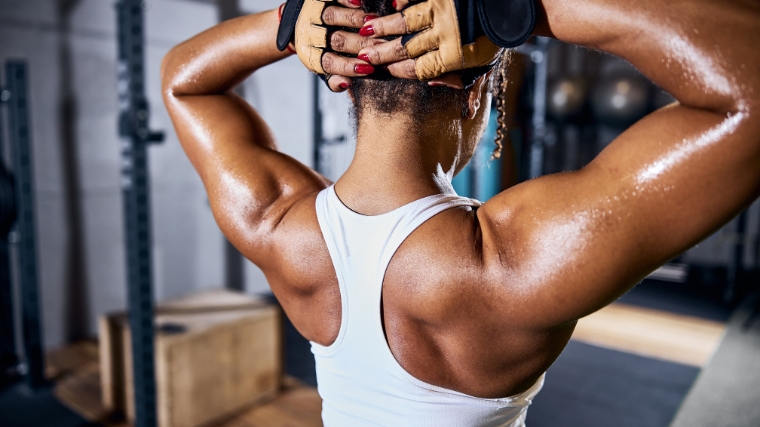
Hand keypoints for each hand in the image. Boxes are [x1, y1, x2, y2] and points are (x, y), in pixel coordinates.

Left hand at [278, 0, 385, 91]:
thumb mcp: (322, 68)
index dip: (349, 67)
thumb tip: (347, 84)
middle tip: (381, 46)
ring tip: (374, 23)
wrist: (294, 22)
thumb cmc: (318, 49)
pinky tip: (360, 3)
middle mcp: (309, 35)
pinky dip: (346, 0)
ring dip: (355, 20)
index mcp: (311, 56)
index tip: (369, 69)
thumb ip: (334, 80)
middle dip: (361, 44)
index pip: (330, 64)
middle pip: (336, 40)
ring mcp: (311, 14)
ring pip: (332, 16)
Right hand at [356, 0, 533, 80]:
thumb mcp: (485, 64)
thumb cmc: (496, 37)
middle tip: (363, 56)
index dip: (397, 71)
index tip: (382, 73)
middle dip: (382, 52)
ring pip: (406, 19)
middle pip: (406, 46)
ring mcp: (443, 9)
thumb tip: (467, 114)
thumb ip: (469, 85)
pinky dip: (401, 0)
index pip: (419, 68)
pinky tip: (388, 3)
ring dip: (384, 25)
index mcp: (455, 55)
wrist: (512, 5)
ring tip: (365, 29)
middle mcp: (446, 33)